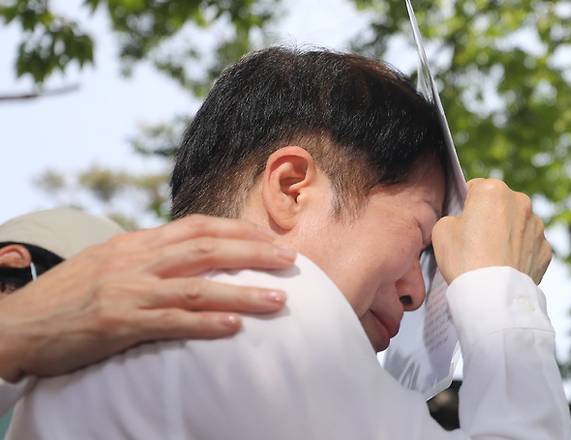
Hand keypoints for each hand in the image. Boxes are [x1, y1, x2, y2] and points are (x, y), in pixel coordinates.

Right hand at [0, 215, 296, 381]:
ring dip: (243, 292)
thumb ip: (146, 256)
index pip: (197, 226)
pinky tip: (234, 327)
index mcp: (136, 242)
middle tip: (290, 259)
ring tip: (279, 299)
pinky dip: (206, 322)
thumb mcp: (107, 262)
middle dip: (253, 252)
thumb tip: (184, 254)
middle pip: (207, 248)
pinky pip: (171, 322)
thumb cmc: (67, 295)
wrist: (18, 323)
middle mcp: (137, 260)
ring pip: (198, 285)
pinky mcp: (119, 323)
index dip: (238, 230)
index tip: (269, 237)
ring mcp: (129, 291)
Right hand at [432, 178, 551, 284]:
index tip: (462, 223)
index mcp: (493, 190)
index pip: (474, 188)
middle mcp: (520, 202)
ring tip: (490, 257)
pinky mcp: (545, 248)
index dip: (465, 206)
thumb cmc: (465, 260)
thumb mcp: (441, 230)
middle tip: (475, 241)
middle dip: (489, 217)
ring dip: (506, 234)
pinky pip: (528, 245)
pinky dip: (518, 252)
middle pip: (499, 204)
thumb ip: (453, 217)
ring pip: (516, 224)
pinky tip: (505, 267)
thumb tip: (463, 222)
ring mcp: (536, 226)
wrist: (493, 296)